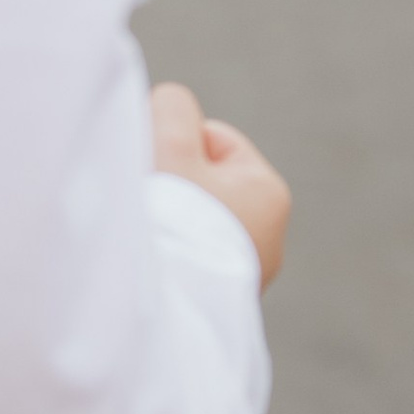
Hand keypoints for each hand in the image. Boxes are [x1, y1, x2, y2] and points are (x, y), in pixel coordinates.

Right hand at [152, 81, 290, 286]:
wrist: (160, 307)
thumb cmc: (169, 217)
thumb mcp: (169, 139)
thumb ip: (173, 106)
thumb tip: (171, 109)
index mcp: (268, 192)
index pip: (215, 139)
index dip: (176, 142)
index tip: (156, 165)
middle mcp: (268, 238)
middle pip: (203, 184)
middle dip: (171, 184)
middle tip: (144, 200)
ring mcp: (241, 276)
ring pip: (192, 224)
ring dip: (165, 221)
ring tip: (144, 237)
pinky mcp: (214, 304)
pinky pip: (185, 260)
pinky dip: (165, 256)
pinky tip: (148, 266)